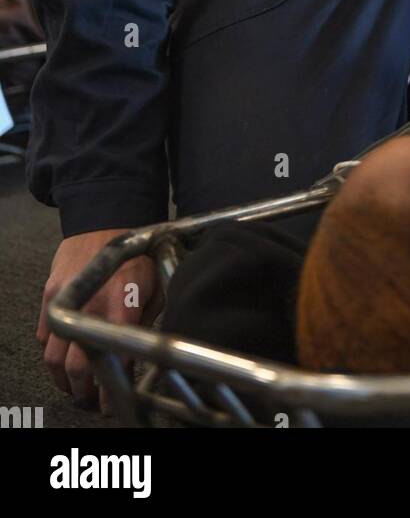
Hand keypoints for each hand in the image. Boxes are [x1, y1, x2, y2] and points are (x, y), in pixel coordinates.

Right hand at [37, 230, 160, 412]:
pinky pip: (43, 337)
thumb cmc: (136, 254)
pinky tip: (63, 359)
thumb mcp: (155, 285)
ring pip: (54, 358)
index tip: (113, 402)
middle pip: (77, 367)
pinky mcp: (49, 296)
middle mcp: (92, 306)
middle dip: (85, 391)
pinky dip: (51, 355)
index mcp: (122, 305)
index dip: (112, 389)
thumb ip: (148, 320)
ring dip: (63, 379)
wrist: (105, 218)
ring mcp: (66, 301)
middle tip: (93, 397)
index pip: (114, 360)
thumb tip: (146, 352)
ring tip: (75, 386)